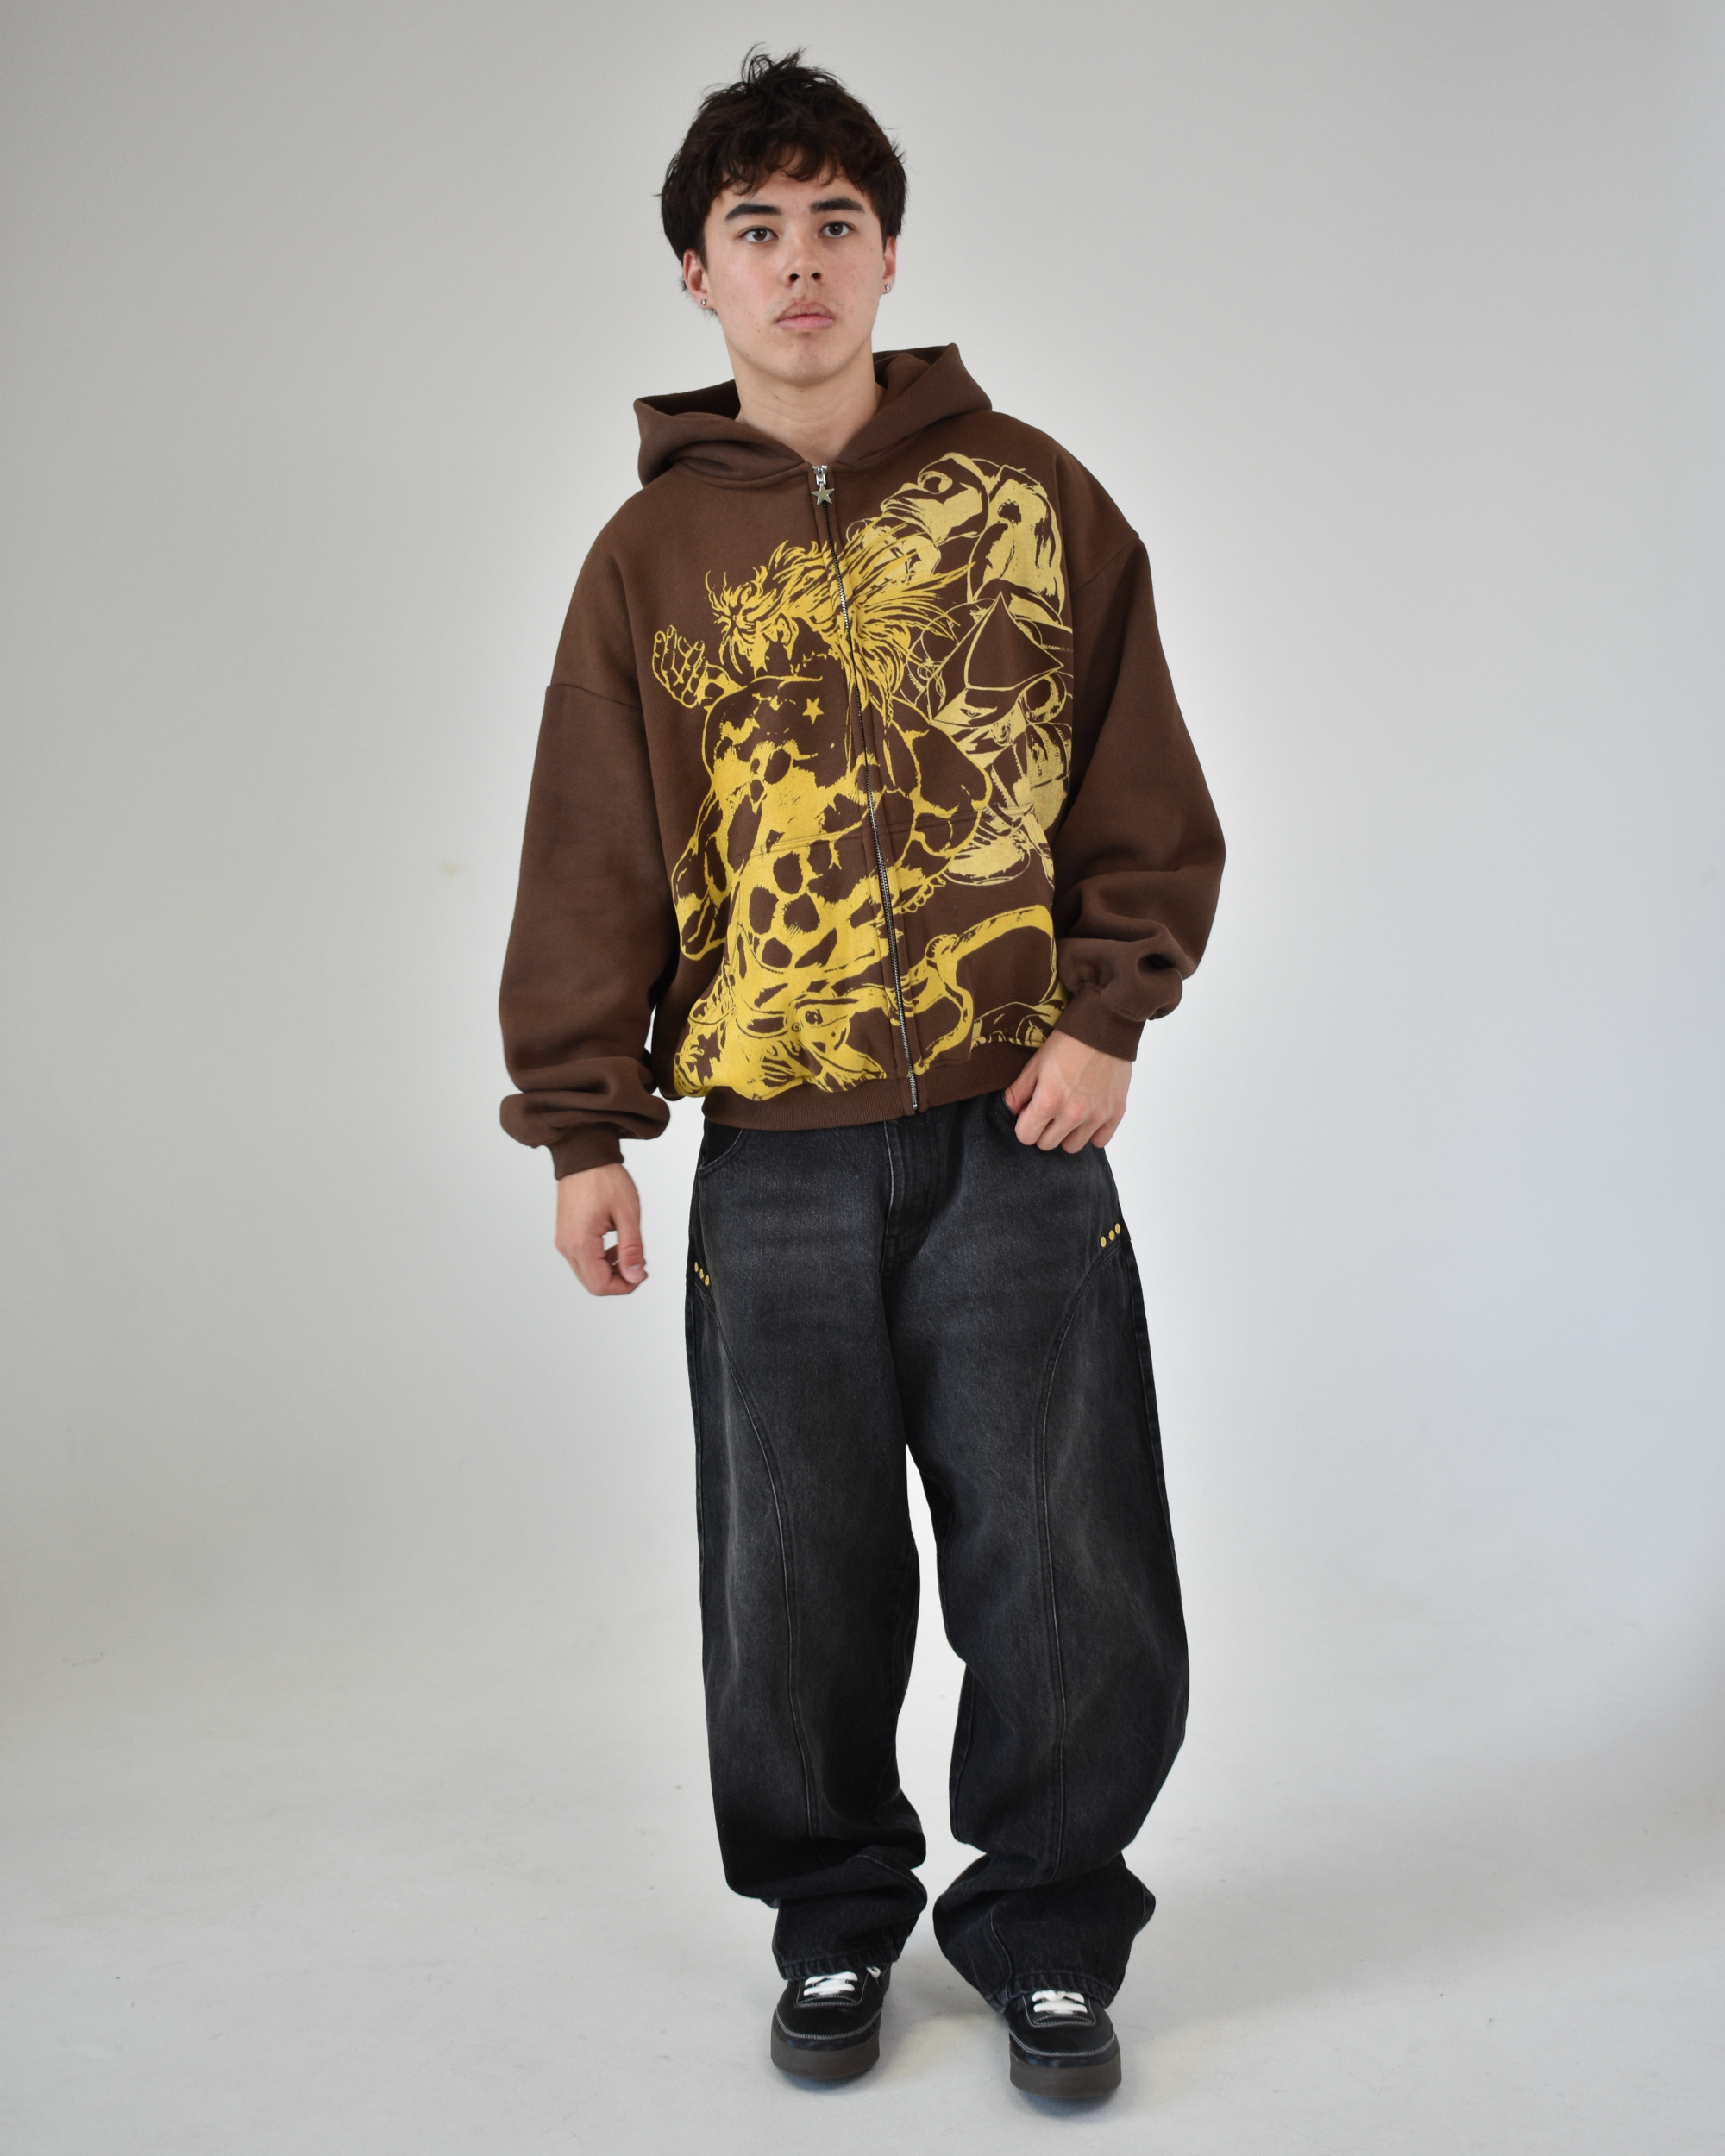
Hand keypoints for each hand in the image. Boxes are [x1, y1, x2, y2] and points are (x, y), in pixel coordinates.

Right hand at [555, 1164, 647, 1294]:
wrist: (584, 1157)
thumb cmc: (603, 1178)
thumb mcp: (628, 1214)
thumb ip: (632, 1250)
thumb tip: (635, 1275)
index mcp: (580, 1242)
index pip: (600, 1285)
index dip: (625, 1286)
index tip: (641, 1273)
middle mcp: (567, 1245)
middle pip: (592, 1284)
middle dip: (618, 1280)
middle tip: (638, 1264)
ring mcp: (564, 1241)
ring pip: (587, 1273)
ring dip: (610, 1270)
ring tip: (627, 1251)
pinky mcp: (566, 1235)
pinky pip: (582, 1259)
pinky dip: (600, 1260)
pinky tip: (614, 1246)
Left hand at [1003, 1029, 1131, 1151]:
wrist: (1105, 1026)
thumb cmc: (1069, 1041)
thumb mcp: (1036, 1062)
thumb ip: (1019, 1090)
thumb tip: (1011, 1110)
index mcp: (1048, 1101)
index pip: (1026, 1137)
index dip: (1024, 1125)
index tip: (1030, 1114)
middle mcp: (1073, 1113)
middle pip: (1047, 1144)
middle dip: (1043, 1130)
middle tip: (1049, 1111)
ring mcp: (1096, 1115)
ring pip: (1072, 1147)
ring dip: (1067, 1134)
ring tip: (1068, 1113)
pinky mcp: (1115, 1113)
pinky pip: (1099, 1141)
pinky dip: (1092, 1133)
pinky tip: (1088, 1116)